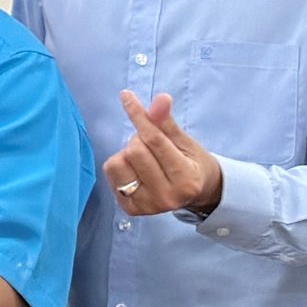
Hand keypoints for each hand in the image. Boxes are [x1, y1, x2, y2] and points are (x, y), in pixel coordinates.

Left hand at [105, 91, 223, 218]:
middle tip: (151, 144)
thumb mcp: (185, 142)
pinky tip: (136, 171)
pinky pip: (111, 175)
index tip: (127, 96)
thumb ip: (167, 122)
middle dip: (139, 139)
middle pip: (134, 151)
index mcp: (186, 180)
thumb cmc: (191, 163)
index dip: (140, 116)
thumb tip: (161, 98)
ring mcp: (147, 206)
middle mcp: (167, 197)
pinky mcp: (131, 210)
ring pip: (118, 163)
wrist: (196, 193)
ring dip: (127, 153)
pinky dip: (120, 166)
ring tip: (144, 158)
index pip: (155, 141)